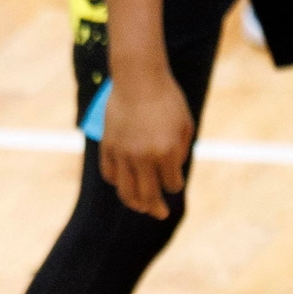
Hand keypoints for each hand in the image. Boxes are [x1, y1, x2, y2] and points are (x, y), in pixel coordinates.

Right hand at [98, 69, 193, 218]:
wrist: (139, 79)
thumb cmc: (167, 100)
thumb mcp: (184, 125)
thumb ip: (180, 151)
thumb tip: (172, 173)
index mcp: (166, 152)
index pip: (172, 184)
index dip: (175, 185)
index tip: (175, 182)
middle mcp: (143, 157)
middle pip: (148, 195)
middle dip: (156, 208)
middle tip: (161, 214)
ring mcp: (123, 153)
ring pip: (126, 191)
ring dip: (134, 203)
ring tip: (140, 206)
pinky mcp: (108, 146)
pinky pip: (111, 174)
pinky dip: (118, 181)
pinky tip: (124, 182)